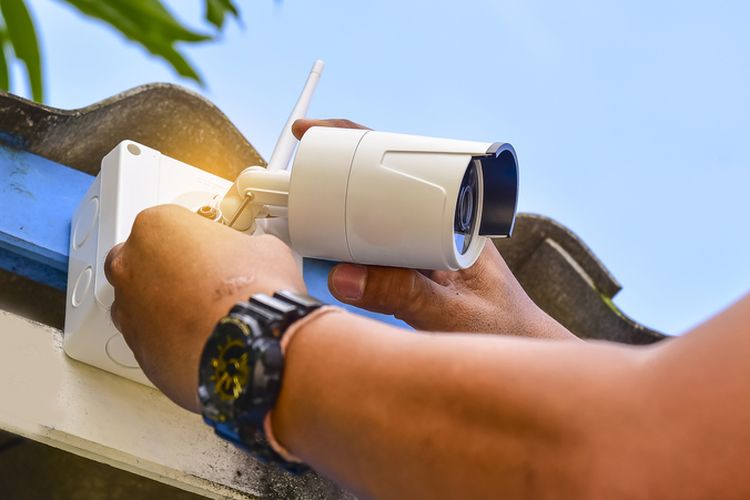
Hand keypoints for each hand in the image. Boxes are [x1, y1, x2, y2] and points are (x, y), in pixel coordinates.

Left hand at [105, 205, 304, 411]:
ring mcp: (127, 310)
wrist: (251, 343)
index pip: (164, 225)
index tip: (208, 252)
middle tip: (199, 281)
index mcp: (156, 227)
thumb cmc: (252, 291)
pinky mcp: (137, 348)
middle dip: (163, 270)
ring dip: (161, 306)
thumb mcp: (263, 247)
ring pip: (136, 303)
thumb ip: (242, 247)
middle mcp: (130, 266)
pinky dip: (168, 339)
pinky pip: (148, 339)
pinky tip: (199, 339)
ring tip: (201, 315)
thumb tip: (251, 256)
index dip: (191, 240)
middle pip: (136, 260)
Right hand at [293, 118, 574, 339]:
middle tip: (293, 181)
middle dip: (335, 176)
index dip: (355, 143)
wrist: (526, 355)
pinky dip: (345, 247)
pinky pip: (373, 249)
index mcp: (455, 214)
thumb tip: (341, 275)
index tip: (314, 135)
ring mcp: (426, 247)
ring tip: (299, 218)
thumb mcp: (452, 313)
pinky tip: (324, 254)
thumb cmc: (506, 331)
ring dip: (337, 215)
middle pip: (379, 186)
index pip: (400, 161)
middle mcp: (439, 223)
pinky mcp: (416, 273)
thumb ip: (403, 296)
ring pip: (373, 218)